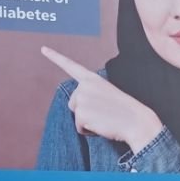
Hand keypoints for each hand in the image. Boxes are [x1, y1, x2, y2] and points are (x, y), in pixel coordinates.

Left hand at [42, 46, 162, 151]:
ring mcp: (82, 98)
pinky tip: (101, 125)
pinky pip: (79, 128)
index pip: (71, 66)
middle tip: (104, 112)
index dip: (55, 57)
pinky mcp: (81, 113)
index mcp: (92, 78)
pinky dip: (89, 131)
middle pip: (73, 103)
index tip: (43, 49)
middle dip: (85, 111)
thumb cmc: (123, 111)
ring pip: (76, 116)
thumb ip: (91, 94)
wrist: (136, 121)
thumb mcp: (106, 95)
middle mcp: (84, 86)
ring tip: (104, 118)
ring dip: (87, 122)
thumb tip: (79, 106)